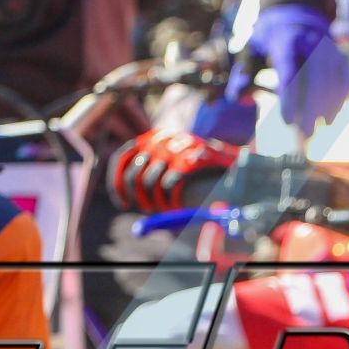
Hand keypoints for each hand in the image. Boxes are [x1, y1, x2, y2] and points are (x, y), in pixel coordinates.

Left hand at [107, 129, 239, 213]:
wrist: (232, 161)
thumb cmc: (196, 167)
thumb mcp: (170, 162)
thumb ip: (147, 170)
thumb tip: (121, 191)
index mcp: (152, 137)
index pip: (122, 159)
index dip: (116, 183)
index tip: (122, 203)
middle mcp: (161, 138)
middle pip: (134, 173)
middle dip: (137, 197)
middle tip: (146, 210)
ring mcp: (177, 147)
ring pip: (150, 181)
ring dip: (156, 201)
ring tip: (165, 208)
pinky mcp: (193, 157)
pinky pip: (170, 182)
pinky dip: (171, 198)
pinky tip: (176, 205)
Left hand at [227, 3, 348, 138]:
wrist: (298, 12)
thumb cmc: (272, 36)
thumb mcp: (253, 47)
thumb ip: (244, 71)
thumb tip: (236, 98)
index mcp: (286, 40)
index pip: (290, 70)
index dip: (289, 97)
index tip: (286, 121)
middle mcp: (311, 43)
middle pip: (316, 79)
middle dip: (311, 109)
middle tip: (304, 134)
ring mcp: (329, 50)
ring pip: (333, 82)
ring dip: (324, 110)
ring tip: (314, 130)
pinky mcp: (340, 57)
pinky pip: (343, 82)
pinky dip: (337, 102)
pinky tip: (328, 119)